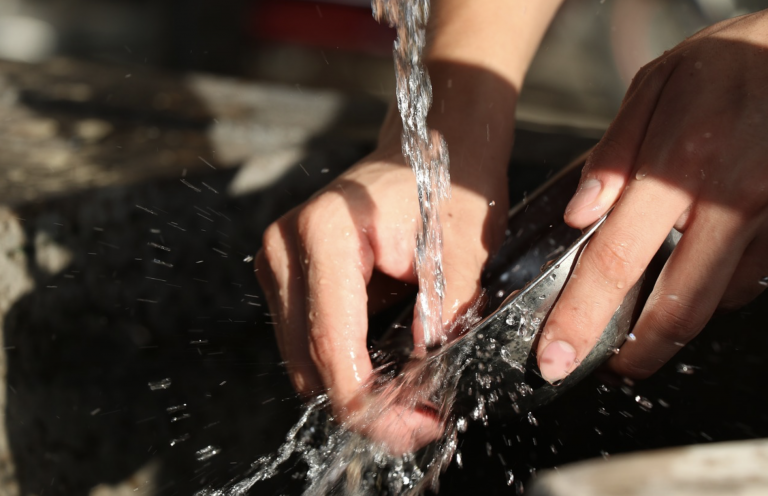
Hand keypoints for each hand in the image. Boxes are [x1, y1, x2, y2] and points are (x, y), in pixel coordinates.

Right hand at [256, 140, 507, 453]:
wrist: (429, 146)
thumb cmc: (449, 184)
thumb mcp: (464, 248)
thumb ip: (446, 311)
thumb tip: (424, 375)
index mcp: (326, 233)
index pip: (333, 345)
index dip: (370, 405)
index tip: (414, 427)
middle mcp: (285, 247)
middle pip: (309, 363)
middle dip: (364, 406)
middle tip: (422, 421)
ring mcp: (278, 260)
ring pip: (303, 360)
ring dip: (352, 390)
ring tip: (410, 402)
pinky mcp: (286, 273)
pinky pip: (307, 340)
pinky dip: (343, 366)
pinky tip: (387, 373)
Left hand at [536, 10, 767, 382]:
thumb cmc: (729, 62)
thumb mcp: (656, 86)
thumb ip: (614, 154)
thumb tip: (578, 216)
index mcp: (679, 167)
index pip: (616, 261)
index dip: (581, 318)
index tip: (556, 356)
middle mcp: (729, 202)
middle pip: (676, 308)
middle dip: (637, 352)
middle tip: (610, 364)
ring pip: (716, 301)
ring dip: (674, 317)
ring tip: (645, 309)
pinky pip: (749, 279)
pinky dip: (715, 286)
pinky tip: (695, 264)